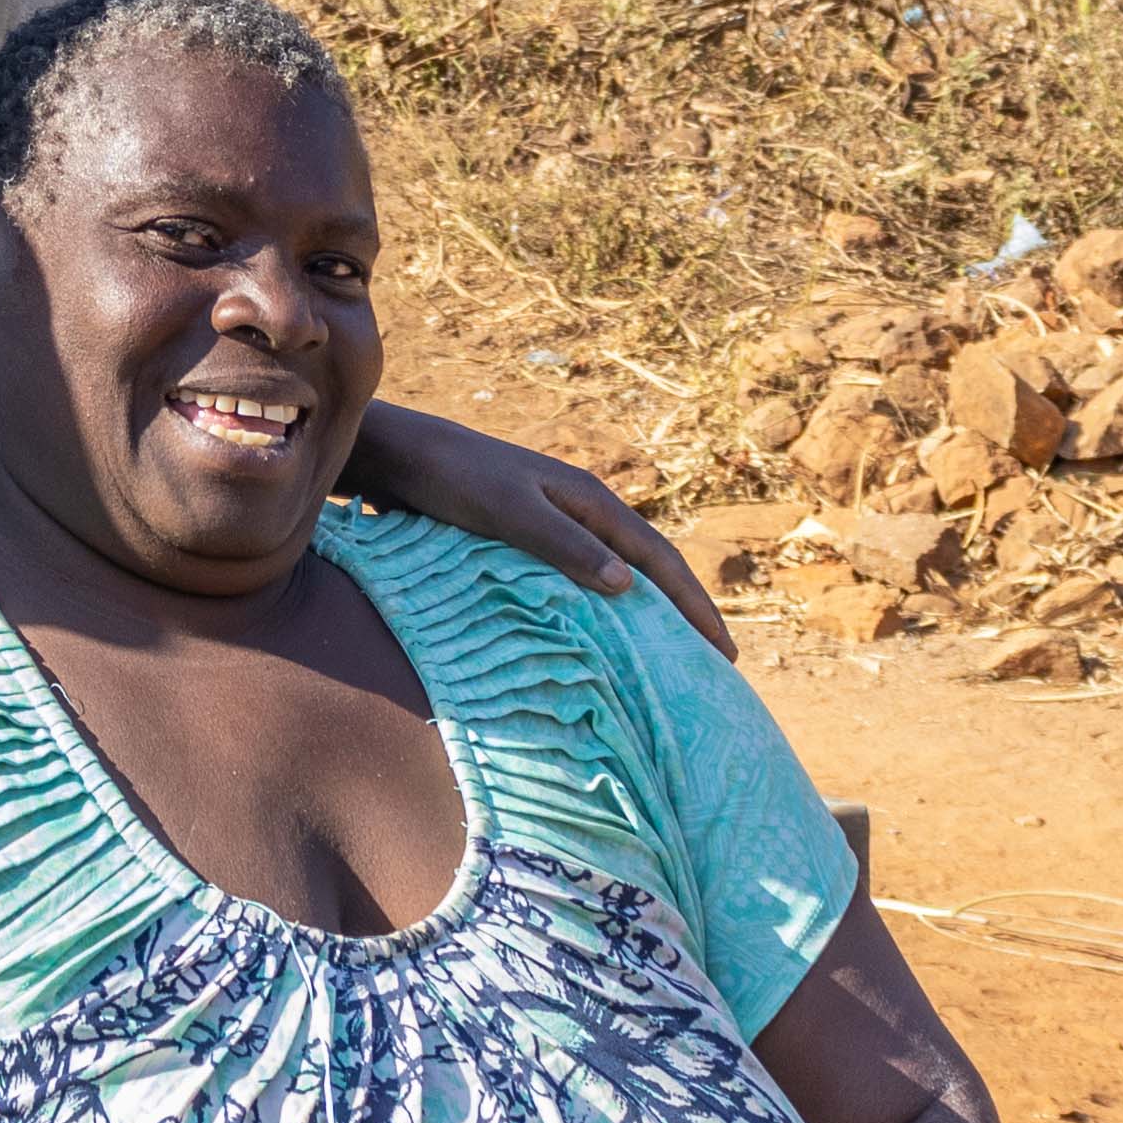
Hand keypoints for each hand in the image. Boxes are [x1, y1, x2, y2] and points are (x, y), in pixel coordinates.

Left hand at [352, 404, 739, 656]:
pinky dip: (604, 610)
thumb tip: (629, 586)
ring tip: (668, 660)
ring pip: (617, 575)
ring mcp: (556, 524)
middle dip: (684, 614)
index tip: (724, 653)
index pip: (659, 560)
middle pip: (648, 568)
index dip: (695, 606)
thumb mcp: (510, 511)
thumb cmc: (451, 480)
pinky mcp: (527, 539)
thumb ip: (564, 545)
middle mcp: (582, 512)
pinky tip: (601, 639)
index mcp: (590, 501)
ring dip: (647, 614)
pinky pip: (582, 581)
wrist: (398, 456)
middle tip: (714, 666)